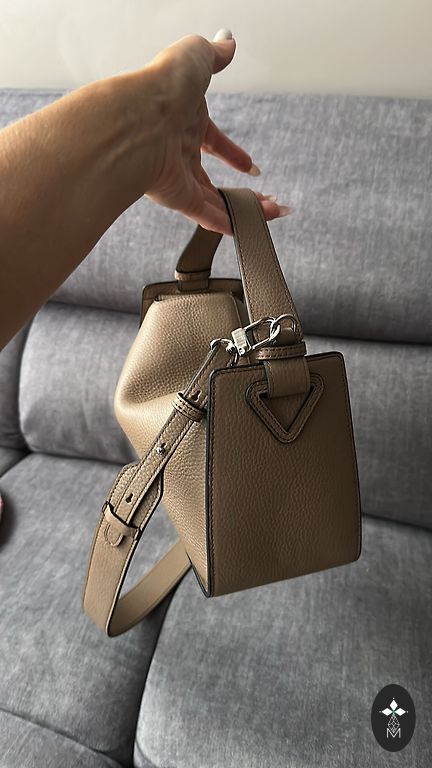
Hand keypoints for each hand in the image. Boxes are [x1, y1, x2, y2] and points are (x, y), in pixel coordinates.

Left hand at [139, 31, 292, 234]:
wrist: (137, 118)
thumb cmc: (161, 86)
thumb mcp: (194, 57)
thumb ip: (213, 54)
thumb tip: (228, 42)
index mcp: (183, 120)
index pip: (211, 140)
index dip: (231, 154)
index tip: (248, 166)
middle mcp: (179, 151)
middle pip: (211, 178)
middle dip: (238, 190)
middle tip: (261, 198)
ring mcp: (179, 176)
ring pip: (215, 201)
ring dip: (244, 208)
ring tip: (269, 213)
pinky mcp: (178, 198)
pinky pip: (208, 216)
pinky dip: (230, 224)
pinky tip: (247, 229)